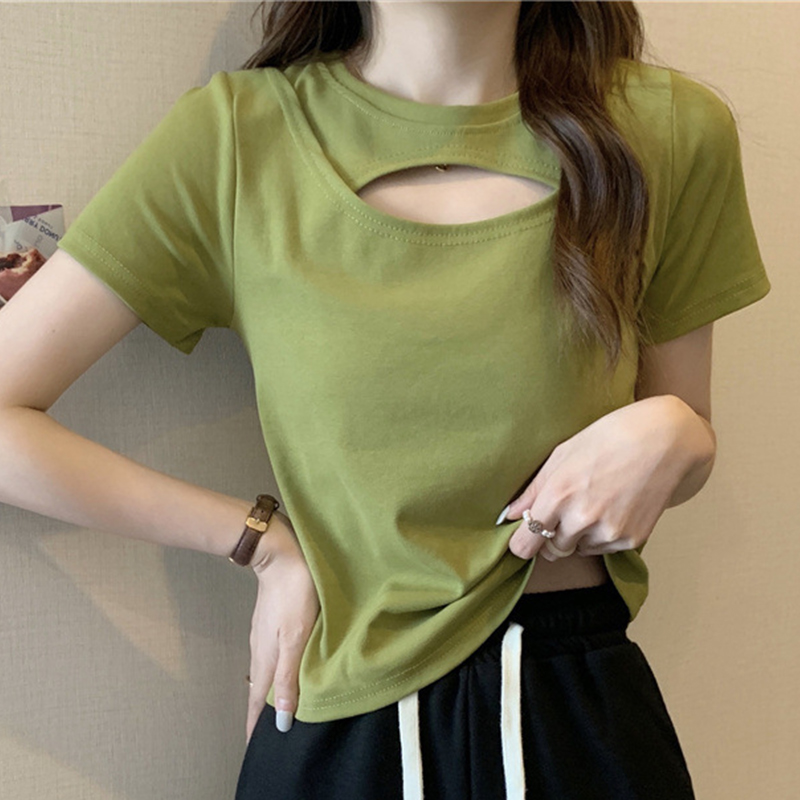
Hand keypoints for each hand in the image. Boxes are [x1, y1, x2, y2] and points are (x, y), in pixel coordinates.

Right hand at [245, 510, 319, 743]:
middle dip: (261, 713)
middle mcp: (261, 650)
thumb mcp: (296, 639)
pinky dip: (275, 671)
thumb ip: (289, 678)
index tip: (255, 745)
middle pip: (259, 689)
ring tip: (276, 707)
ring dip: (268, 692)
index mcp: (267, 659)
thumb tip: (281, 719)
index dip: (256, 724)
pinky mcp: (270, 622)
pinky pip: (270, 655)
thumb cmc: (294, 595)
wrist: (282, 555)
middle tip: (267, 732)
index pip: (257, 701)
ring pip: (265, 672)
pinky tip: (284, 670)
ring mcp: (264, 634)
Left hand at [503, 395, 708, 560]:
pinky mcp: (632, 539)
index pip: (525, 544)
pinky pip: (604, 548)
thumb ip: (534, 489)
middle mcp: (582, 518)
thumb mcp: (563, 454)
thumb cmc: (609, 437)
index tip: (523, 536)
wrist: (665, 440)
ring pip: (578, 550)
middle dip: (551, 537)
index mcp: (559, 494)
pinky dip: (602, 535)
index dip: (521, 542)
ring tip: (593, 502)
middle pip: (551, 551)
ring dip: (578, 536)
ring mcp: (609, 531)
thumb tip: (510, 515)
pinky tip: (613, 507)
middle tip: (562, 513)